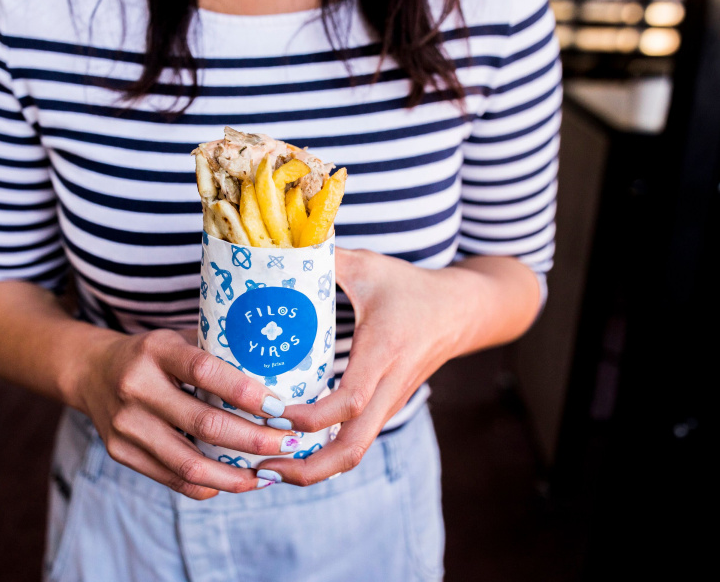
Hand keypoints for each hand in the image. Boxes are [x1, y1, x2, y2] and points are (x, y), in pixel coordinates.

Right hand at [75, 328, 299, 499]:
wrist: (91, 371)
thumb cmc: (153, 354)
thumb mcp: (178, 338)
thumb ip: (217, 351)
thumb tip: (280, 367)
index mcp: (155, 350)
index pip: (205, 371)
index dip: (245, 392)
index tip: (280, 408)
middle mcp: (136, 387)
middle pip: (204, 423)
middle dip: (254, 439)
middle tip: (290, 443)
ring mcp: (125, 424)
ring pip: (189, 462)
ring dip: (235, 475)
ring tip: (268, 475)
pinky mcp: (120, 453)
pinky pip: (172, 478)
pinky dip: (208, 485)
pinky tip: (236, 482)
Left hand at [256, 248, 479, 485]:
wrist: (462, 312)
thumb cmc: (411, 289)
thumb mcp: (369, 267)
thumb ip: (324, 260)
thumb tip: (274, 254)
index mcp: (383, 351)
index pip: (348, 401)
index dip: (307, 417)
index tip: (269, 410)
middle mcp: (388, 386)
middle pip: (352, 449)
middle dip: (307, 469)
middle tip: (261, 467)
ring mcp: (390, 403)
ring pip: (354, 452)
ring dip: (313, 468)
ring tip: (267, 466)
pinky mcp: (386, 408)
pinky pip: (356, 441)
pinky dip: (324, 454)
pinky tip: (291, 448)